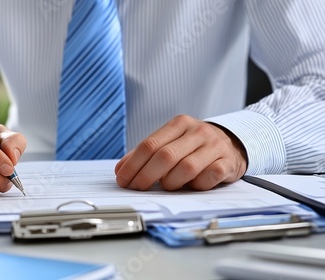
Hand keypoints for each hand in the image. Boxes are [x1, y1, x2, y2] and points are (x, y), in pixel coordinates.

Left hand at [114, 115, 246, 190]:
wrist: (233, 144)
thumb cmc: (194, 146)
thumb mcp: (171, 142)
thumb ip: (146, 154)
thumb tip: (121, 170)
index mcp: (179, 124)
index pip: (149, 145)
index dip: (133, 165)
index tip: (123, 180)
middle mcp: (198, 131)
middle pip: (165, 156)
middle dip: (146, 176)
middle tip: (137, 188)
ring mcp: (215, 146)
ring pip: (186, 168)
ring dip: (171, 182)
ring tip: (167, 186)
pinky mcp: (228, 162)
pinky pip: (208, 177)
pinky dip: (196, 185)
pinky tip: (191, 185)